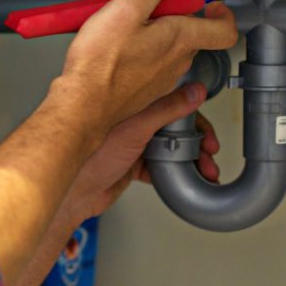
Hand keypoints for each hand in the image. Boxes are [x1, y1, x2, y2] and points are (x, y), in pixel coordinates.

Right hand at [54, 0, 237, 140]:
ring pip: (167, 47)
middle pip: (189, 32)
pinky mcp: (144, 89)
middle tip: (143, 6)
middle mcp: (176, 62)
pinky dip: (138, 51)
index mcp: (180, 39)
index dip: (222, 13)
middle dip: (170, 14)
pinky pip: (150, 63)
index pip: (224, 30)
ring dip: (151, 32)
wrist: (83, 104)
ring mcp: (161, 78)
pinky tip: (114, 48)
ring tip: (122, 27)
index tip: (210, 4)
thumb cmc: (101, 64)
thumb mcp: (125, 7)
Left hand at [64, 83, 222, 221]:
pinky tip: (186, 177)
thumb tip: (193, 91)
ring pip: (170, 147)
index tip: (207, 125)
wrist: (74, 194)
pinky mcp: (132, 165)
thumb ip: (166, 109)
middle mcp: (131, 122)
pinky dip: (176, 172)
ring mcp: (132, 144)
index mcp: (129, 105)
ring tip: (206, 170)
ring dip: (190, 159)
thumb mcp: (135, 129)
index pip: (169, 101)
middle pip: (173, 126)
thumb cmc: (89, 158)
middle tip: (211, 151)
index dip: (192, 113)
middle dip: (197, 140)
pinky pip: (161, 165)